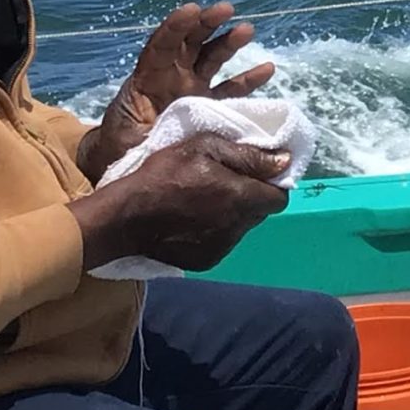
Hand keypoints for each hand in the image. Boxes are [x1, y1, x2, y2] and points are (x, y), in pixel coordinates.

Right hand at [70, 134, 290, 270]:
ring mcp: (222, 248)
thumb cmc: (164, 174)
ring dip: (233, 214)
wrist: (125, 217)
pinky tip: (194, 220)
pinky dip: (216, 230)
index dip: (272, 184)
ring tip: (206, 200)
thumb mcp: (204, 147)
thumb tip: (284, 162)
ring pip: (242, 228)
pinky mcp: (206, 261)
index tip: (255, 173)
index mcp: (241, 199)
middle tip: (225, 182)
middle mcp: (237, 228)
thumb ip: (248, 155)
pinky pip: (223, 242)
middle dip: (251, 197)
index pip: (280, 198)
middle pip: (260, 213)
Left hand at [78, 1, 274, 182]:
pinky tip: (267, 69)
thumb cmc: (121, 149)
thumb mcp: (126, 137)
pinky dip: (248, 79)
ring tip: (247, 30)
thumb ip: (145, 132)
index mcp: (148, 80)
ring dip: (228, 42)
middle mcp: (172, 78)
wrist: (127, 166)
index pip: (161, 46)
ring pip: (212, 58)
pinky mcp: (208, 106)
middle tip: (226, 9)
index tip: (192, 9)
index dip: (175, 26)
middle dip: (206, 23)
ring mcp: (192, 89)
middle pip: (190, 42)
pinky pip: (231, 89)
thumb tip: (165, 131)